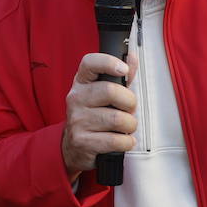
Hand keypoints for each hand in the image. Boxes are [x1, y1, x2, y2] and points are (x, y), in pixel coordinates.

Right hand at [61, 51, 139, 178]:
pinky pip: (115, 140)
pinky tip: (123, 141)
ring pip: (117, 119)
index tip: (123, 69)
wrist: (73, 148)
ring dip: (130, 125)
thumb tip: (132, 58)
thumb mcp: (102, 94)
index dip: (109, 62)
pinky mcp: (82, 142)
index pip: (90, 63)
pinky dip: (126, 142)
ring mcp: (77, 120)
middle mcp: (76, 99)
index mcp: (81, 82)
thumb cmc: (93, 116)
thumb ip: (120, 77)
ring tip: (126, 127)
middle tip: (130, 109)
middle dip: (130, 102)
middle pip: (110, 91)